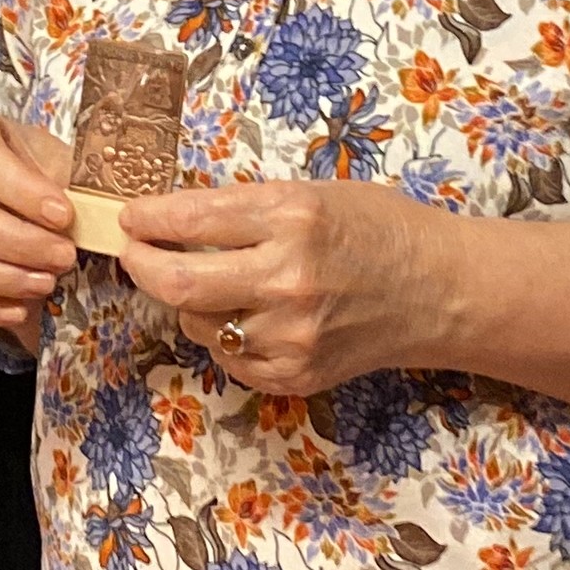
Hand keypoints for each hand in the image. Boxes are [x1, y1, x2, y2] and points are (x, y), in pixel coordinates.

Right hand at [0, 108, 75, 331]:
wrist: (12, 190)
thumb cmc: (33, 169)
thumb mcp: (52, 157)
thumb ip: (63, 180)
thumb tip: (89, 216)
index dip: (23, 193)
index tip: (65, 215)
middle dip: (17, 243)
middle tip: (64, 257)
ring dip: (0, 278)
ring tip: (47, 283)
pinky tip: (20, 310)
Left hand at [116, 179, 448, 395]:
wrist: (439, 291)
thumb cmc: (378, 229)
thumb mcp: (311, 194)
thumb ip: (244, 208)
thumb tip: (171, 217)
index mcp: (293, 218)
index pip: (193, 219)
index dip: (148, 218)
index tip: (130, 217)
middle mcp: (289, 279)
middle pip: (179, 284)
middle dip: (141, 265)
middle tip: (134, 253)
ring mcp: (292, 335)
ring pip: (198, 324)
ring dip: (187, 302)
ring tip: (208, 282)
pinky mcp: (296, 375)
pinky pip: (229, 358)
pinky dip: (223, 335)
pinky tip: (246, 315)